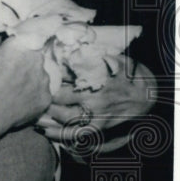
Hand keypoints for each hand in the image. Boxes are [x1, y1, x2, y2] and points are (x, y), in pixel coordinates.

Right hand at [0, 39, 52, 139]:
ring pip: (40, 76)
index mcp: (19, 46)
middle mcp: (36, 60)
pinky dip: (32, 97)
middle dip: (25, 63)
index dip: (21, 45)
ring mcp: (43, 81)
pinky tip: (19, 103)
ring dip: (30, 80)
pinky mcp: (46, 99)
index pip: (27, 38)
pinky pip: (41, 93)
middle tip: (11, 74)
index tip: (15, 51)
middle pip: (34, 57)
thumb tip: (2, 47)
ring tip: (14, 91)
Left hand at [36, 57, 155, 139]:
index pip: (64, 76)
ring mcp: (96, 113)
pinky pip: (76, 134)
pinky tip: (45, 132)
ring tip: (32, 113)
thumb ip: (94, 55)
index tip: (36, 76)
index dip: (48, 76)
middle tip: (31, 95)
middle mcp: (94, 95)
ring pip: (64, 116)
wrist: (148, 95)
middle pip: (59, 97)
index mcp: (95, 77)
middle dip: (44, 96)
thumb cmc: (128, 74)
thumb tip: (73, 45)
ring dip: (46, 115)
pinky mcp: (100, 126)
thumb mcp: (114, 59)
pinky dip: (60, 135)